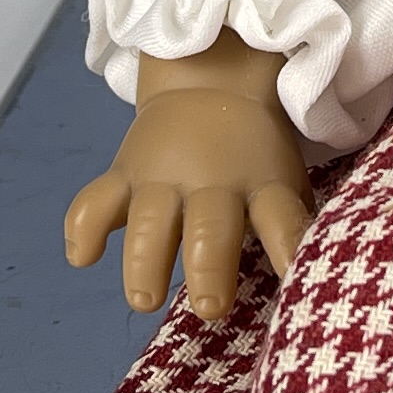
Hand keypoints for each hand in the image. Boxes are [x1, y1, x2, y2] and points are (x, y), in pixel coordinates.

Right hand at [61, 36, 312, 322]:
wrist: (210, 85)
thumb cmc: (254, 159)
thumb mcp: (283, 181)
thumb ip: (288, 228)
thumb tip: (309, 289)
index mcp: (261, 186)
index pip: (282, 219)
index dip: (289, 248)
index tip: (296, 286)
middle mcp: (212, 182)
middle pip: (211, 226)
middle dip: (208, 266)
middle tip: (210, 307)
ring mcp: (163, 177)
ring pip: (151, 220)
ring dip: (146, 260)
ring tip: (145, 299)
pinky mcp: (123, 175)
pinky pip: (97, 200)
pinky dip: (85, 227)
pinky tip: (83, 258)